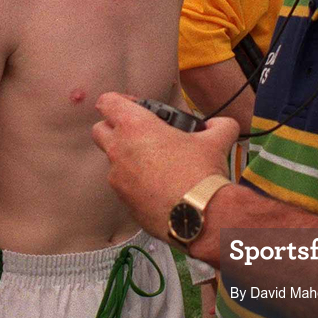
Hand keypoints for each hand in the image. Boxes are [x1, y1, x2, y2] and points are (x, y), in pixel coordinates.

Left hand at [92, 92, 237, 239]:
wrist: (199, 215)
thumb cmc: (201, 173)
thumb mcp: (216, 140)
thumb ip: (219, 125)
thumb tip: (219, 125)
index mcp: (135, 127)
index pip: (107, 102)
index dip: (120, 101)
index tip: (137, 108)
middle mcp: (119, 150)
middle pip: (99, 130)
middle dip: (114, 128)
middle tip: (140, 134)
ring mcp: (118, 178)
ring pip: (112, 160)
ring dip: (128, 158)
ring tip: (156, 163)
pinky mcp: (123, 201)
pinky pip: (124, 185)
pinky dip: (136, 183)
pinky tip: (160, 186)